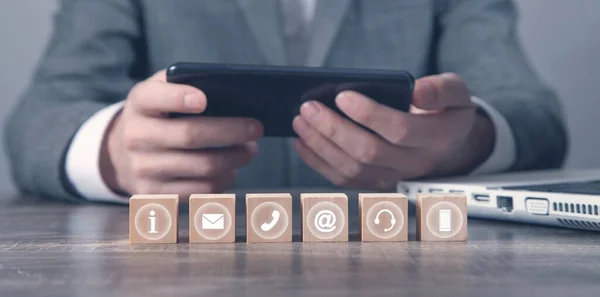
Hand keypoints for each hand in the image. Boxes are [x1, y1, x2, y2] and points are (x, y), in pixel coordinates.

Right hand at [100, 70, 262, 198]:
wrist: (125, 152)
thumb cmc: (160, 115)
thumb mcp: (164, 91)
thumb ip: (188, 84)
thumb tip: (234, 94)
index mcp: (140, 103)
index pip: (155, 98)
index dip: (178, 98)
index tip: (203, 100)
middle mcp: (136, 136)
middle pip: (191, 135)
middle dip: (232, 131)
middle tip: (257, 128)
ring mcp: (143, 168)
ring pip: (203, 166)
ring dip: (235, 158)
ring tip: (249, 150)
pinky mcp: (156, 195)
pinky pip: (201, 190)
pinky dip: (224, 178)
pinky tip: (231, 168)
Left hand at [292, 73, 494, 190]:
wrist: (450, 145)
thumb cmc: (447, 112)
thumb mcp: (457, 92)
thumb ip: (441, 90)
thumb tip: (416, 92)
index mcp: (438, 138)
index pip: (399, 130)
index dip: (369, 114)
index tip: (342, 95)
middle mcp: (415, 164)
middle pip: (368, 152)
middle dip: (333, 129)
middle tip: (308, 107)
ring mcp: (394, 178)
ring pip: (352, 169)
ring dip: (321, 146)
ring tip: (300, 121)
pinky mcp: (376, 184)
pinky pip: (344, 180)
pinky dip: (319, 163)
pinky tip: (302, 142)